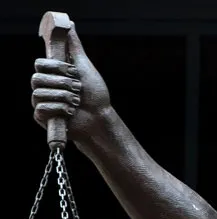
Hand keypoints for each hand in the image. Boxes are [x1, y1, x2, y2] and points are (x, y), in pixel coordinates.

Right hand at [31, 26, 111, 142]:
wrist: (99, 117)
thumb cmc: (94, 93)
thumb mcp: (84, 66)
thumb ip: (74, 46)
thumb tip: (69, 24)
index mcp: (51, 74)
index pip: (40, 63)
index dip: (56, 67)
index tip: (73, 72)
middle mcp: (43, 86)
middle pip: (36, 78)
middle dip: (62, 83)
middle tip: (77, 88)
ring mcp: (41, 102)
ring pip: (39, 93)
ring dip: (63, 96)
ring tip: (76, 101)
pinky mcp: (42, 117)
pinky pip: (41, 109)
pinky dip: (60, 109)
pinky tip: (70, 111)